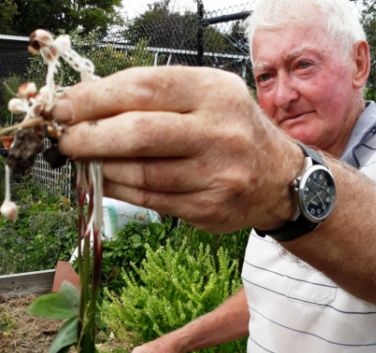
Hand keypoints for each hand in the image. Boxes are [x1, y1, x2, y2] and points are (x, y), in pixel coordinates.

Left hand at [54, 66, 302, 232]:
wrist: (277, 177)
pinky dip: (119, 189)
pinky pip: (150, 199)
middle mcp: (220, 133)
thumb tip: (94, 107)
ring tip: (82, 160)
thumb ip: (158, 97)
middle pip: (138, 133)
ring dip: (101, 167)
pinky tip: (106, 180)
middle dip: (89, 137)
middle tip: (66, 140)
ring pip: (140, 174)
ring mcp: (216, 176)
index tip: (66, 107)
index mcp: (216, 93)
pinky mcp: (208, 209)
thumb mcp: (208, 97)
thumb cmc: (234, 130)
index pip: (144, 88)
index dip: (95, 98)